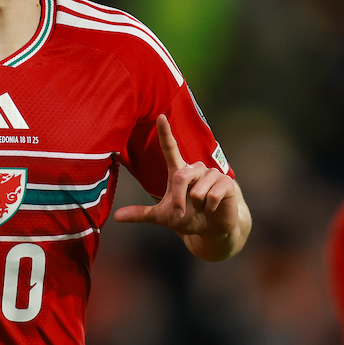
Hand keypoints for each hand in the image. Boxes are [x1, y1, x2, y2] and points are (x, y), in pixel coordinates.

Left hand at [113, 115, 247, 259]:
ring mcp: (212, 173)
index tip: (160, 116)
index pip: (170, 148)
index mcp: (179, 171)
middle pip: (181, 177)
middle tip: (181, 213)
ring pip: (197, 191)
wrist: (212, 228)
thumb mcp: (163, 217)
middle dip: (178, 200)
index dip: (165, 133)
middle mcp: (195, 168)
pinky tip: (213, 207)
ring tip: (202, 206)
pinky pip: (212, 196)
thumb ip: (141, 214)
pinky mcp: (226, 182)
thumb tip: (117, 217)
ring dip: (197, 206)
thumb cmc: (187, 217)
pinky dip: (210, 208)